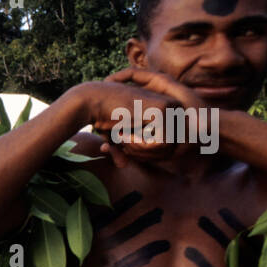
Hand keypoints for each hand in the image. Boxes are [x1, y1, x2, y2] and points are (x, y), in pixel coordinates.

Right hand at [76, 78, 190, 168]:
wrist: (92, 101)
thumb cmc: (104, 118)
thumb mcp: (121, 139)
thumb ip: (126, 151)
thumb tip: (123, 165)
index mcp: (170, 112)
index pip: (171, 147)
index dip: (146, 153)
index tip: (126, 143)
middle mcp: (175, 107)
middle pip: (172, 150)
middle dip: (144, 154)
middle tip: (123, 142)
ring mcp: (171, 107)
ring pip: (168, 149)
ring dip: (140, 150)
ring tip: (123, 137)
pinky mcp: (163, 110)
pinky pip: (161, 144)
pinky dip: (139, 146)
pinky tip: (126, 134)